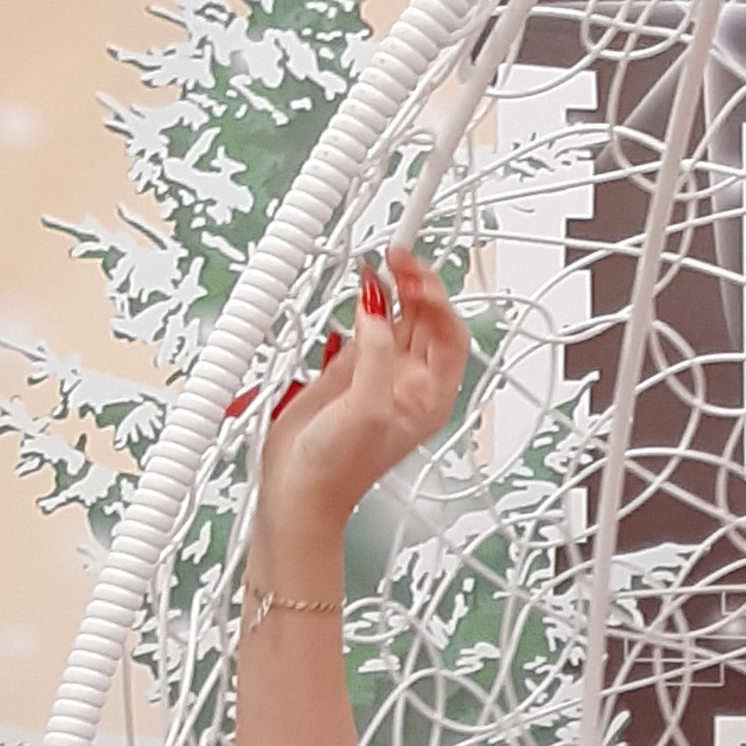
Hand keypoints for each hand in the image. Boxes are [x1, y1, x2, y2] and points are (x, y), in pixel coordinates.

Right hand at [255, 247, 469, 541]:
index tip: (412, 272)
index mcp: (429, 397)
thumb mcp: (365, 409)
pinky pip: (366, 323)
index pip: (449, 333)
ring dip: (393, 286)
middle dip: (416, 283)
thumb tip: (375, 307)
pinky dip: (365, 300)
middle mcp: (410, 382)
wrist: (296, 490)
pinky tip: (360, 284)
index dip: (436, 298)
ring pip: (399, 315)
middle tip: (396, 255)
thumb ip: (374, 355)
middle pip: (427, 317)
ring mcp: (380, 371)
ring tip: (379, 262)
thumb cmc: (337, 470)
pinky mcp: (350, 367)